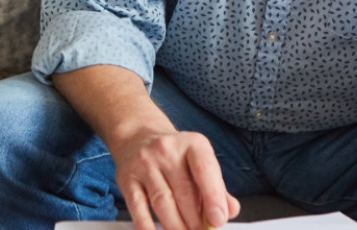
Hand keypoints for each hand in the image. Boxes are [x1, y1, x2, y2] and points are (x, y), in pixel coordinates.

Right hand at [110, 130, 239, 229]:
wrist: (138, 136)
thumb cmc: (175, 155)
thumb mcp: (199, 161)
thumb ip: (216, 187)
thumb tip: (229, 211)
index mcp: (192, 144)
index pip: (204, 170)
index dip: (213, 197)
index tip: (218, 220)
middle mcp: (166, 150)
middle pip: (183, 192)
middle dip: (195, 220)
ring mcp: (144, 164)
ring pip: (162, 202)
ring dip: (176, 226)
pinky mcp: (127, 179)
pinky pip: (138, 207)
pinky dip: (147, 225)